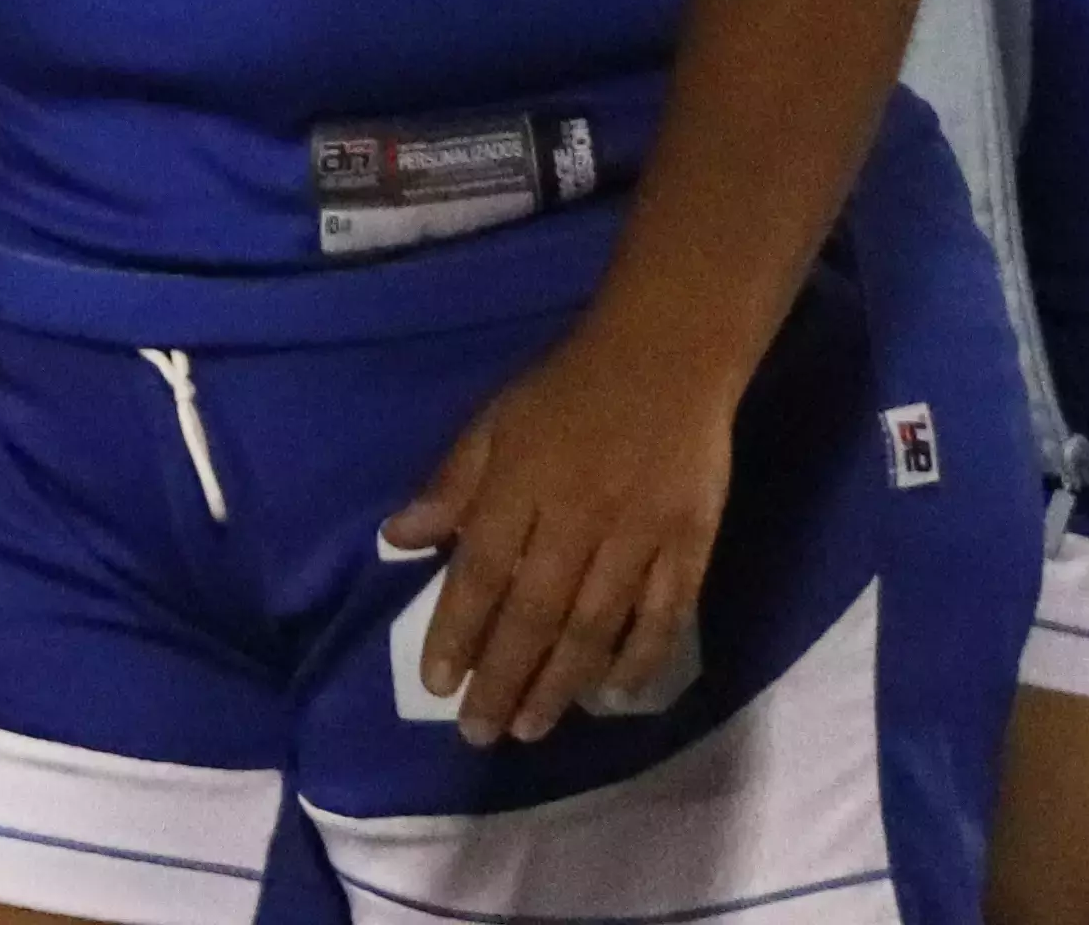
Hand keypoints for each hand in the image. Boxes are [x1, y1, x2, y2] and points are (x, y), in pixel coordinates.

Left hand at [383, 314, 737, 748]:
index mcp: (522, 485)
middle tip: (481, 732)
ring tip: (532, 727)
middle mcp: (577, 519)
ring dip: (561, 683)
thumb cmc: (568, 389)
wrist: (668, 356)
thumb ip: (452, 485)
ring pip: (595, 626)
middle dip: (505, 678)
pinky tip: (613, 694)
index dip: (458, 632)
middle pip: (535, 614)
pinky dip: (639, 660)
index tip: (439, 685)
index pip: (481, 574)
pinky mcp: (690, 544)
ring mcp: (639, 535)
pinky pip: (664, 616)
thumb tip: (398, 539)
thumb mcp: (495, 421)